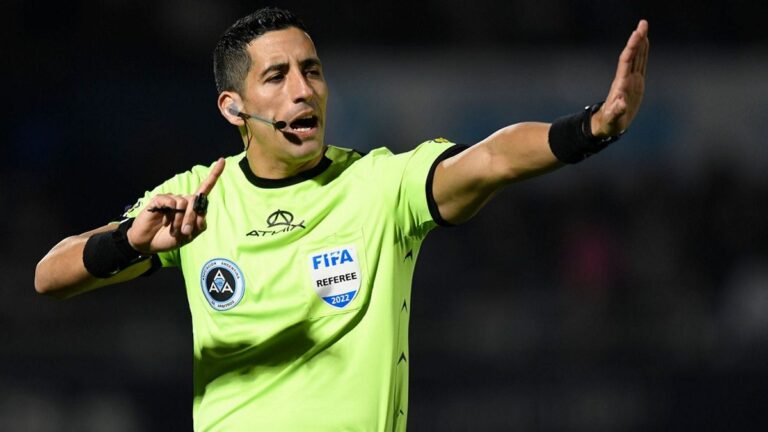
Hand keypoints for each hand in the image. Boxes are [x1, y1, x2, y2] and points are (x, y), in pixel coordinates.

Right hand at [127, 158, 225, 253]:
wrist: (149, 243)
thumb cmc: (169, 238)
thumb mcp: (189, 236)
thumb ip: (198, 225)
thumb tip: (201, 212)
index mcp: (193, 207)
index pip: (205, 188)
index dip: (214, 174)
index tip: (222, 160)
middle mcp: (183, 200)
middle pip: (195, 201)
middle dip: (192, 218)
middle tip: (185, 232)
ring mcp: (171, 199)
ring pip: (183, 202)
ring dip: (180, 219)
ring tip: (173, 229)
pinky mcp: (160, 200)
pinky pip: (170, 202)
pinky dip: (169, 214)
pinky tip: (163, 221)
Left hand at [591, 20, 649, 136]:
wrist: (608, 125)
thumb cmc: (609, 123)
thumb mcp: (612, 119)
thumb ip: (617, 111)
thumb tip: (621, 103)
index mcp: (621, 84)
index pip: (627, 62)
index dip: (632, 48)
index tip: (637, 34)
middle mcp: (625, 79)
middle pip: (632, 55)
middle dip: (637, 39)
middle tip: (643, 23)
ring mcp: (631, 80)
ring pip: (637, 57)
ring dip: (640, 43)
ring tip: (644, 28)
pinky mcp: (635, 83)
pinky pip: (640, 64)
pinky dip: (643, 53)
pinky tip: (645, 43)